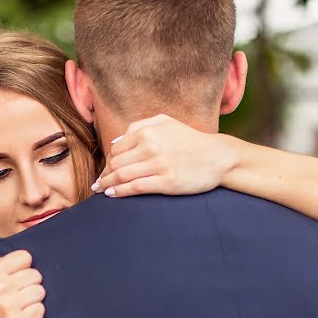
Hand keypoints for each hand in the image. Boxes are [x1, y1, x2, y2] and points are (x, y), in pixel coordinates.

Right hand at [0, 250, 44, 317]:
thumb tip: (13, 259)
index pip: (24, 257)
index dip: (23, 268)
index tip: (17, 279)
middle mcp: (0, 287)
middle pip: (35, 275)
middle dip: (29, 285)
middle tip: (17, 297)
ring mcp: (11, 306)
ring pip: (40, 292)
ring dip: (32, 301)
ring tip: (19, 309)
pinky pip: (40, 310)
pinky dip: (34, 316)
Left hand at [93, 114, 238, 197]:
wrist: (218, 157)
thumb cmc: (191, 140)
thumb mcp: (166, 122)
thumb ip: (139, 126)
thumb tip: (115, 142)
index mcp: (148, 132)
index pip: (116, 149)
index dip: (107, 161)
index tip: (105, 170)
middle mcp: (151, 147)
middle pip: (115, 163)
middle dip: (104, 174)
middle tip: (99, 183)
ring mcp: (158, 165)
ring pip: (122, 176)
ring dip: (107, 185)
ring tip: (101, 190)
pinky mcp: (166, 182)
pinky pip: (135, 188)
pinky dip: (120, 192)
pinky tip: (113, 195)